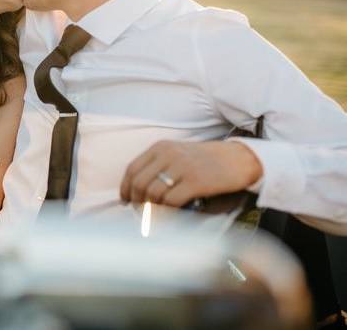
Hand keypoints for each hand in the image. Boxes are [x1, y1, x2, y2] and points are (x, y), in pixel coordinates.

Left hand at [119, 140, 262, 206]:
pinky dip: (167, 212)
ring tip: (154, 218)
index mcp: (161, 147)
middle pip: (139, 183)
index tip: (125, 201)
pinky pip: (171, 201)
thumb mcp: (179, 155)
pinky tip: (171, 216)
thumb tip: (139, 191)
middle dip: (136, 202)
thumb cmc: (208, 160)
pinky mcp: (196, 182)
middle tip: (140, 214)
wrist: (240, 159)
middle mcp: (168, 155)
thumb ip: (159, 167)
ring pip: (152, 193)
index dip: (125, 188)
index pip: (132, 169)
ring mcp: (182, 167)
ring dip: (151, 209)